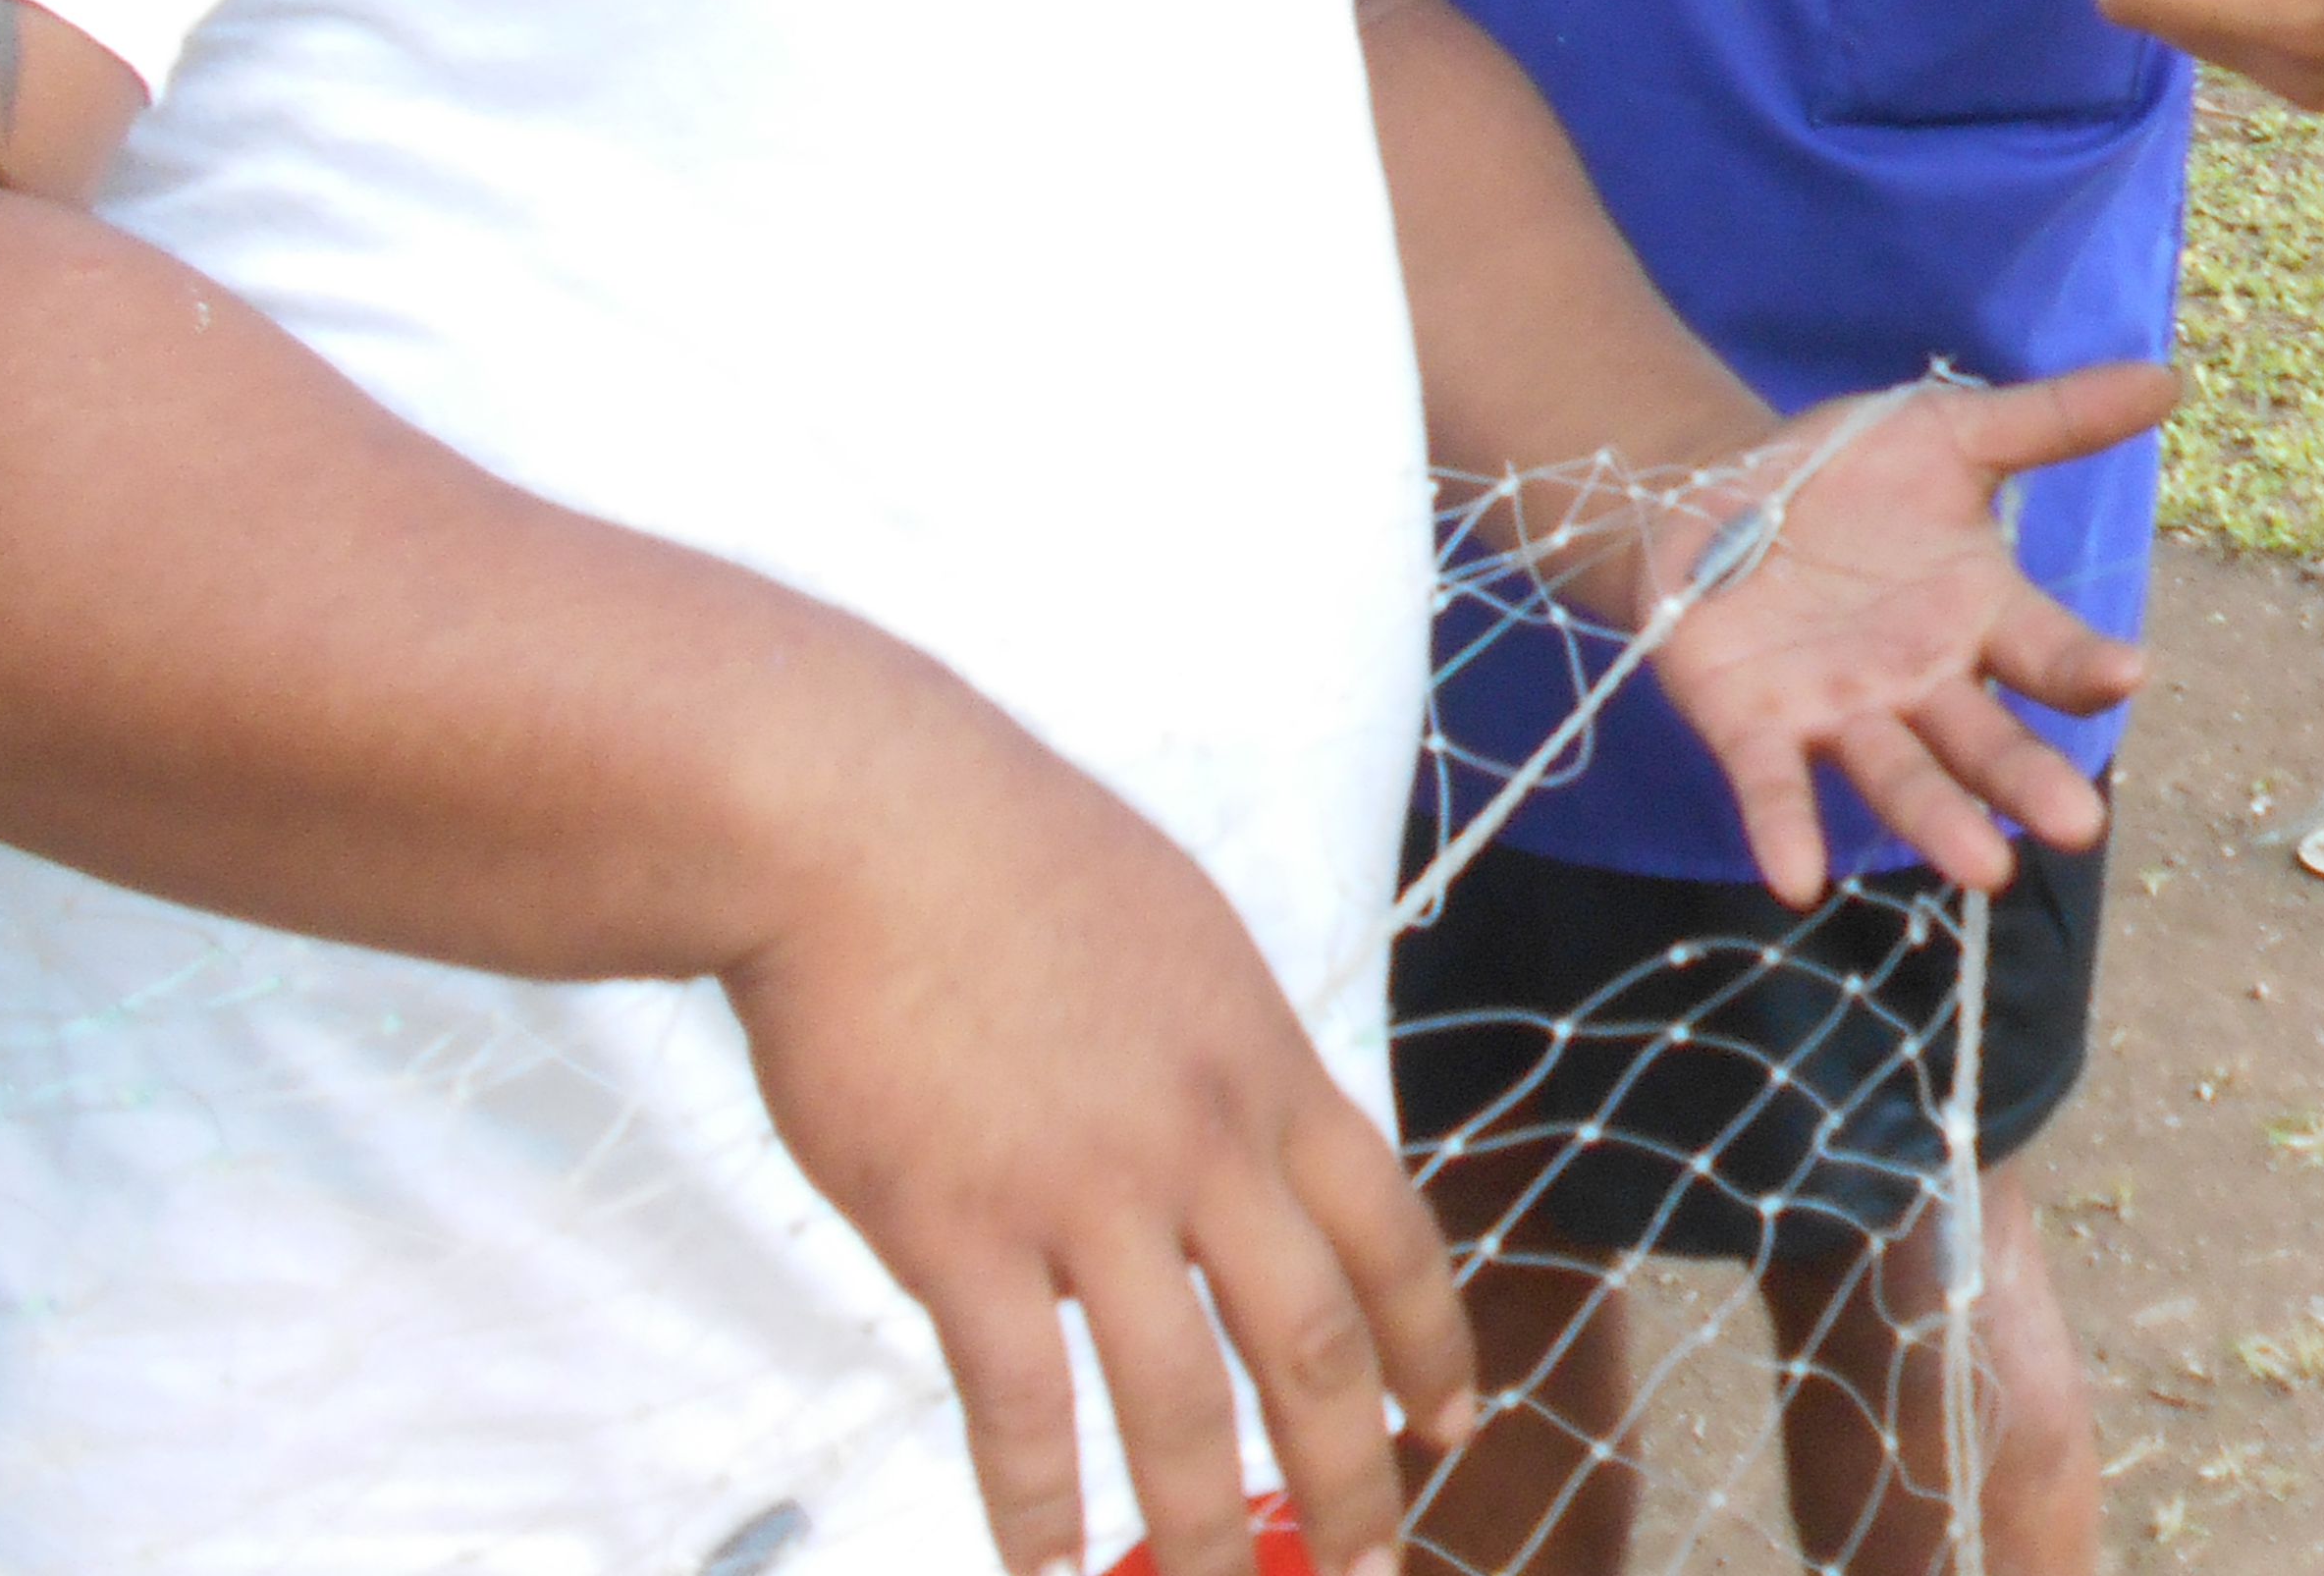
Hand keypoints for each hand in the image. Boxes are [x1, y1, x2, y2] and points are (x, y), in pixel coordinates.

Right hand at [723, 702, 1475, 1575]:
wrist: (870, 822)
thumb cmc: (1014, 862)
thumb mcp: (1181, 936)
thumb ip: (1221, 1051)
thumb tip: (1240, 1134)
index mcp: (1265, 1065)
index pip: (1390, 1229)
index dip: (1433, 1343)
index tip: (1452, 1427)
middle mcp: (1203, 1140)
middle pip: (1313, 1340)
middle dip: (1355, 1473)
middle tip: (1364, 1562)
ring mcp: (1085, 1192)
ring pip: (1182, 1402)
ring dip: (1203, 1528)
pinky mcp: (960, 1231)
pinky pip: (1020, 1407)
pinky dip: (1036, 1509)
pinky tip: (1041, 1570)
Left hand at [1638, 362, 2173, 902]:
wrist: (1715, 486)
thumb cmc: (1847, 474)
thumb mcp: (1950, 433)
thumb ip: (2054, 419)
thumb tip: (2168, 378)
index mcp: (1976, 614)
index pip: (2045, 649)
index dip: (2084, 665)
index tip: (2128, 675)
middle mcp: (1920, 679)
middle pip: (1984, 739)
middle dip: (2027, 779)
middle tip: (2080, 827)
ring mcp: (1840, 710)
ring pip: (1898, 774)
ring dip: (1937, 821)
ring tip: (1984, 869)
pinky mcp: (1754, 726)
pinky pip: (1773, 784)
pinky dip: (1786, 829)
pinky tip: (1797, 877)